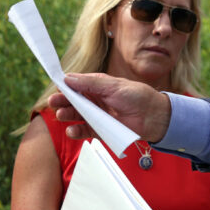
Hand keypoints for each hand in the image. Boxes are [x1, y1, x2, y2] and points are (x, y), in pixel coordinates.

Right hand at [48, 73, 170, 142]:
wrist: (155, 117)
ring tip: (61, 115)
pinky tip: (72, 130)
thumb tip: (67, 78)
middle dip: (61, 101)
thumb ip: (91, 83)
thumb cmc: (138, 97)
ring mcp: (96, 115)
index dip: (65, 85)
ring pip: (75, 115)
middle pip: (72, 100)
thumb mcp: (114, 86)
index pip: (75, 84)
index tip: (54, 85)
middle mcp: (94, 100)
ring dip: (66, 115)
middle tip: (54, 102)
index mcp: (97, 86)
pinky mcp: (100, 130)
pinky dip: (76, 131)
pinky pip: (83, 131)